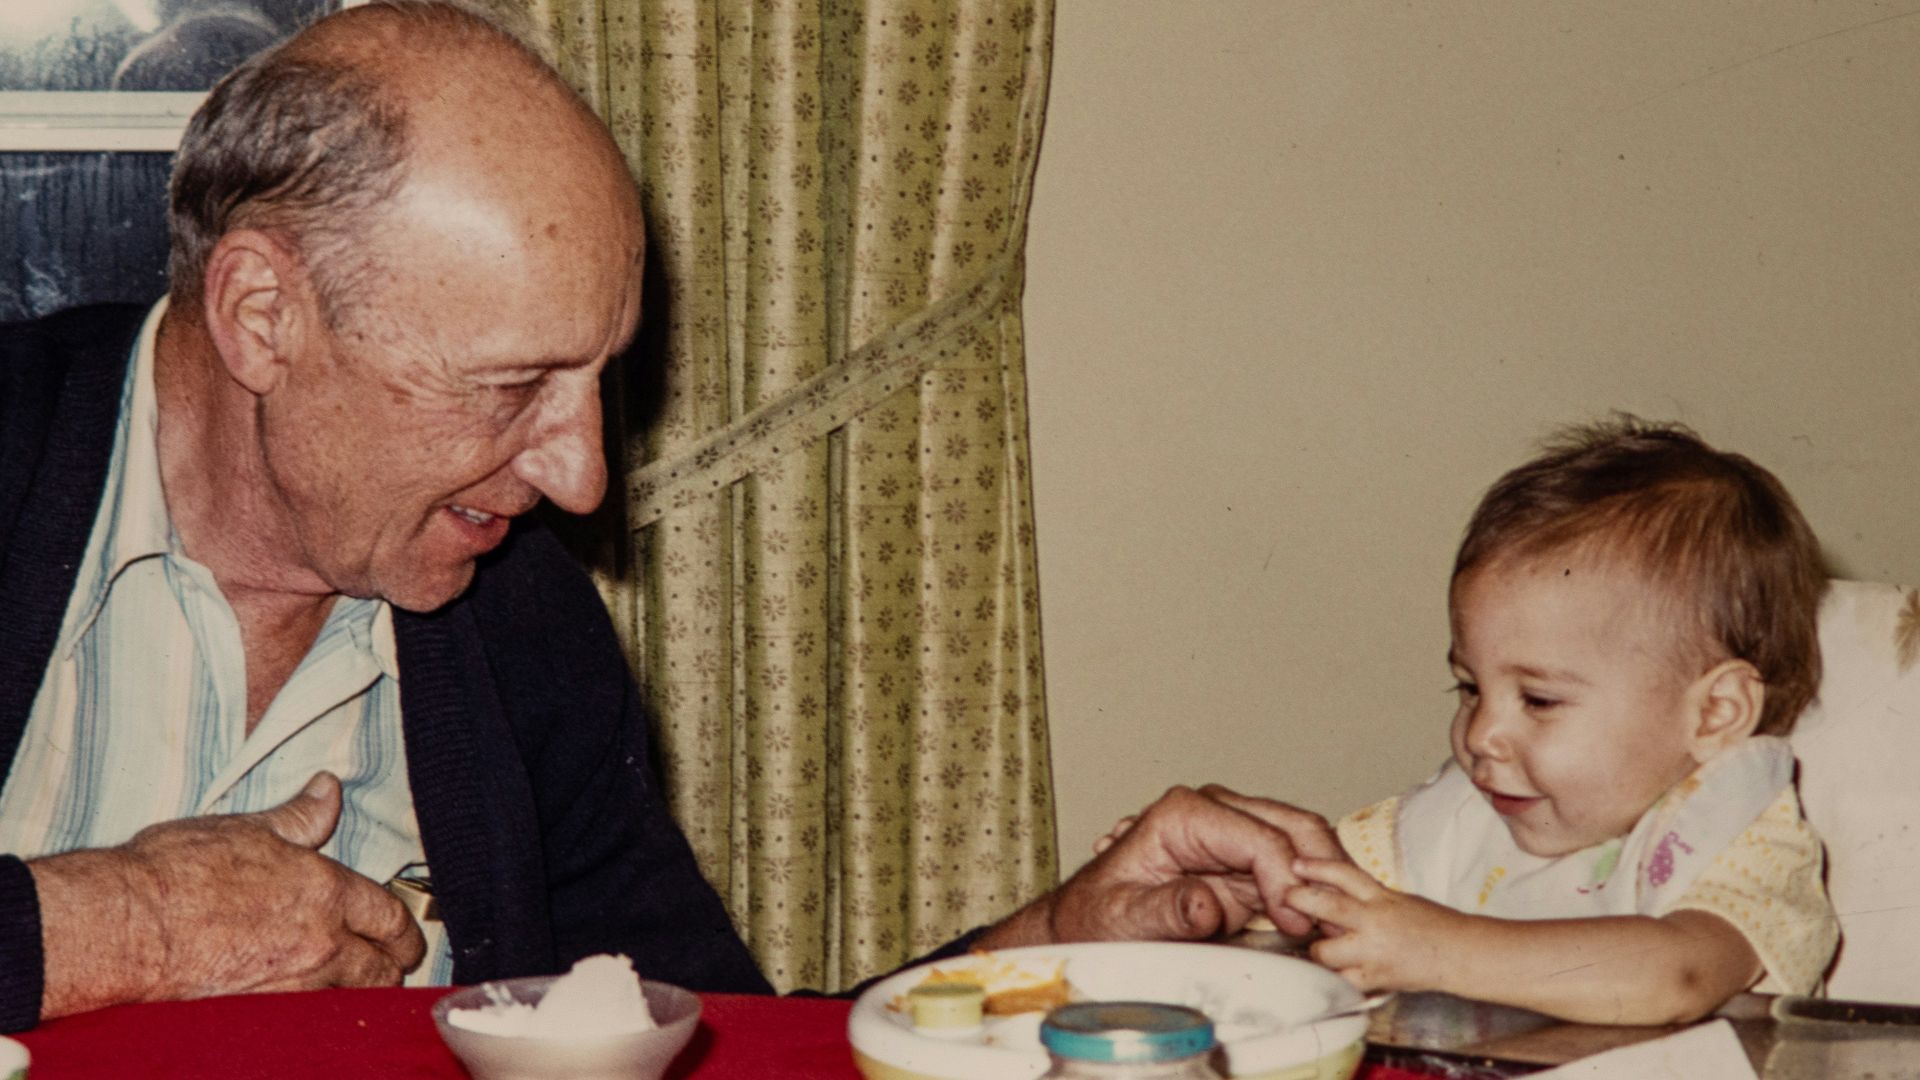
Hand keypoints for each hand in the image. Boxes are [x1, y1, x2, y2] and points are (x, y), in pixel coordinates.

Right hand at [31, 772, 426, 1018]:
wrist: (128, 924)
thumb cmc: (178, 871)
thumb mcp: (249, 829)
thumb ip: (300, 817)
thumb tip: (328, 790)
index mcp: (325, 891)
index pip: (388, 915)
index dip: (403, 929)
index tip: (405, 936)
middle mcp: (320, 941)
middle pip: (381, 967)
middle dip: (392, 966)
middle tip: (392, 964)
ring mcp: (292, 982)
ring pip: (351, 995)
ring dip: (359, 990)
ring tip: (356, 984)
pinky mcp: (261, 1010)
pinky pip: (310, 1014)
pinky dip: (318, 1010)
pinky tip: (310, 1003)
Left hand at [980, 784, 1342, 948]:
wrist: (1090, 924)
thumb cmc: (1098, 917)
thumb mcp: (1122, 919)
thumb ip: (1164, 911)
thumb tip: (1205, 903)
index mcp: (1184, 815)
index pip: (1259, 836)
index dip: (1286, 879)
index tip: (1297, 921)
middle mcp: (1215, 814)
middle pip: (1293, 826)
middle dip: (1322, 870)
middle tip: (1334, 921)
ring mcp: (1234, 834)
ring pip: (1304, 842)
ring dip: (1326, 878)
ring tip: (1336, 923)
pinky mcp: (1245, 863)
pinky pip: (1295, 867)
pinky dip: (1315, 890)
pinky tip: (1323, 921)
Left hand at [1286, 856, 1460, 992]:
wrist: (1459, 953)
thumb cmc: (1431, 924)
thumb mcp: (1397, 899)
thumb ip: (1366, 897)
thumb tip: (1330, 890)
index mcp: (1382, 896)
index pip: (1344, 874)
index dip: (1317, 867)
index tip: (1296, 864)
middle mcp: (1374, 921)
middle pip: (1327, 906)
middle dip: (1301, 901)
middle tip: (1288, 899)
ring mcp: (1372, 952)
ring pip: (1325, 951)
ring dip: (1317, 951)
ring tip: (1320, 950)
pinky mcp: (1374, 978)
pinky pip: (1341, 982)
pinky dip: (1334, 980)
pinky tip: (1333, 976)